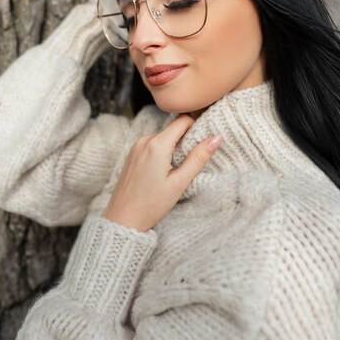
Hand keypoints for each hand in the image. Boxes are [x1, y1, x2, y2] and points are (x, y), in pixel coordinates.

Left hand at [101, 114, 221, 231]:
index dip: (196, 127)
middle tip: (191, 162)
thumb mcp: (179, 182)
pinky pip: (152, 144)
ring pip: (163, 137)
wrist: (122, 218)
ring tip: (177, 170)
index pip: (183, 121)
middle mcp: (144, 140)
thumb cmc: (151, 204)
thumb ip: (198, 158)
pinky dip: (162, 152)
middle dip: (185, 140)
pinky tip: (163, 172)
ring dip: (173, 147)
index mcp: (157, 144)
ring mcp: (136, 146)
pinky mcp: (132, 153)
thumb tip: (216, 138)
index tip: (203, 142)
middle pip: (173, 129)